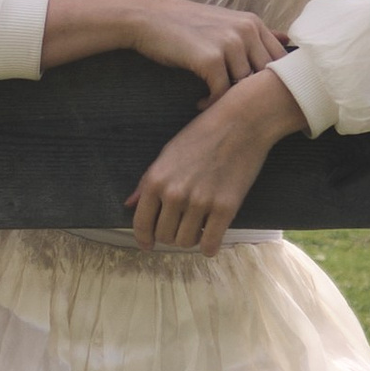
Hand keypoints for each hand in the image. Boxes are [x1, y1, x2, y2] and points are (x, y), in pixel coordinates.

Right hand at [39, 0, 289, 92]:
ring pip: (245, 86)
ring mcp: (230, 44)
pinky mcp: (211, 59)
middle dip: (252, 96)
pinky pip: (222, 92)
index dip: (273, 83)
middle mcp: (246, 30)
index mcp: (252, 23)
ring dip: (230, 101)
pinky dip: (211, 103)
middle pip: (265, 76)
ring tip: (214, 105)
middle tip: (237, 107)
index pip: (281, 60)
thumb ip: (255, 33)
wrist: (148, 18)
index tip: (256, 96)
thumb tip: (286, 40)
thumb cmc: (185, 24)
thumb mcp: (225, 22)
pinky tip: (199, 103)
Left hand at [128, 64, 302, 251]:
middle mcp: (175, 194)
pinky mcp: (226, 208)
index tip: (148, 245)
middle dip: (170, 236)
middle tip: (181, 227)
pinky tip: (211, 239)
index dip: (144, 239)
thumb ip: (147, 183)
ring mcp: (200, 202)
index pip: (142, 224)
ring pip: (186, 242)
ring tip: (198, 227)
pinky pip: (210, 244)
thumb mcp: (167, 154)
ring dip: (191, 239)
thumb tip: (129, 204)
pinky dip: (209, 247)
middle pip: (165, 236)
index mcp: (156, 181)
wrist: (240, 123)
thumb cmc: (202, 135)